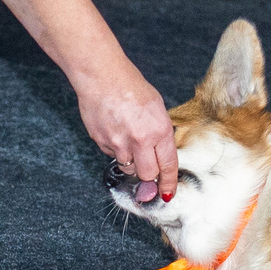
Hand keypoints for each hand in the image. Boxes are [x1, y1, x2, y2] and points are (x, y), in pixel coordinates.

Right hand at [75, 62, 176, 198]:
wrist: (101, 76)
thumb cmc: (131, 87)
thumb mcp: (157, 108)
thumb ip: (160, 134)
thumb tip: (160, 157)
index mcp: (159, 130)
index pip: (168, 166)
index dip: (168, 183)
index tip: (167, 193)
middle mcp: (140, 140)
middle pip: (147, 175)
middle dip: (148, 174)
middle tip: (147, 165)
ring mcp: (119, 143)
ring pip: (128, 168)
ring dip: (131, 161)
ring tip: (127, 138)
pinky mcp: (101, 142)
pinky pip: (112, 156)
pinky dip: (115, 149)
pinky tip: (114, 130)